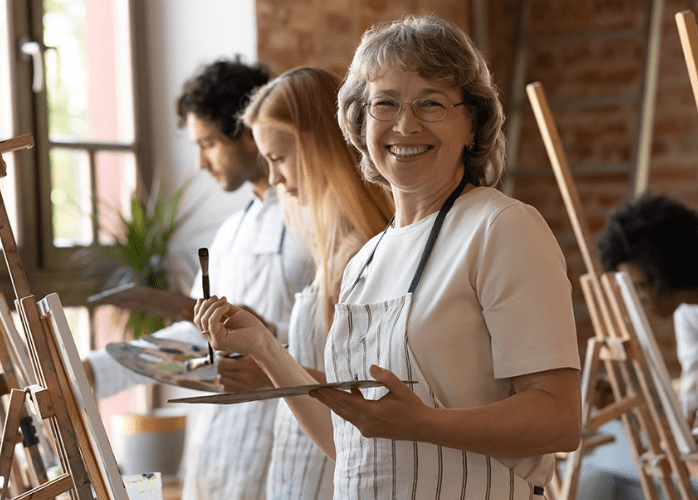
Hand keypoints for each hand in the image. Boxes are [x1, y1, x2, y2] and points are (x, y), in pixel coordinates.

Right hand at [194, 295, 270, 355]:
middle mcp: (212, 339)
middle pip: (198, 320)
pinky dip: (218, 311)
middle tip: (217, 297)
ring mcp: (214, 341)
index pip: (199, 321)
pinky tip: (226, 306)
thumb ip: (223, 308)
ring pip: (203, 320)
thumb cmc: (252, 328)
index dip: (199, 308)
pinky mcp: (218, 341)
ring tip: (225, 301)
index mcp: (215, 333)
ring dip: (213, 306)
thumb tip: (215, 299)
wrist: (262, 339)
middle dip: (206, 305)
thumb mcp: (235, 314)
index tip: (206, 296)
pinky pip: (211, 322)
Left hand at [217, 353, 272, 391]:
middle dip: (221, 367)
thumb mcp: (250, 352)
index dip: (220, 360)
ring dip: (223, 376)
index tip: (223, 358)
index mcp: (245, 364)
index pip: (221, 364)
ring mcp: (243, 386)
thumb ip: (233, 351)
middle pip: (220, 372)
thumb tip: (218, 354)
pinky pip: (226, 388)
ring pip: (221, 381)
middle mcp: (243, 376)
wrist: (273, 374)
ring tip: (231, 371)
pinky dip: (227, 383)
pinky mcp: (243, 391)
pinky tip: (234, 378)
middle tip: (226, 364)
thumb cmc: (261, 360)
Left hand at [309, 365, 428, 440]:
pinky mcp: (370, 431)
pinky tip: (348, 396)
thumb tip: (371, 368)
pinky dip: (347, 407)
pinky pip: (353, 418)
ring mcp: (368, 429)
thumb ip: (384, 377)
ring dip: (334, 404)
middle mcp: (366, 424)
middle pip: (341, 410)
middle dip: (325, 400)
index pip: (346, 402)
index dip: (330, 395)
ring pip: (346, 415)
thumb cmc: (412, 407)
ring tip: (321, 394)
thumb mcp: (400, 388)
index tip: (317, 388)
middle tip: (311, 391)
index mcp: (372, 413)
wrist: (422, 428)